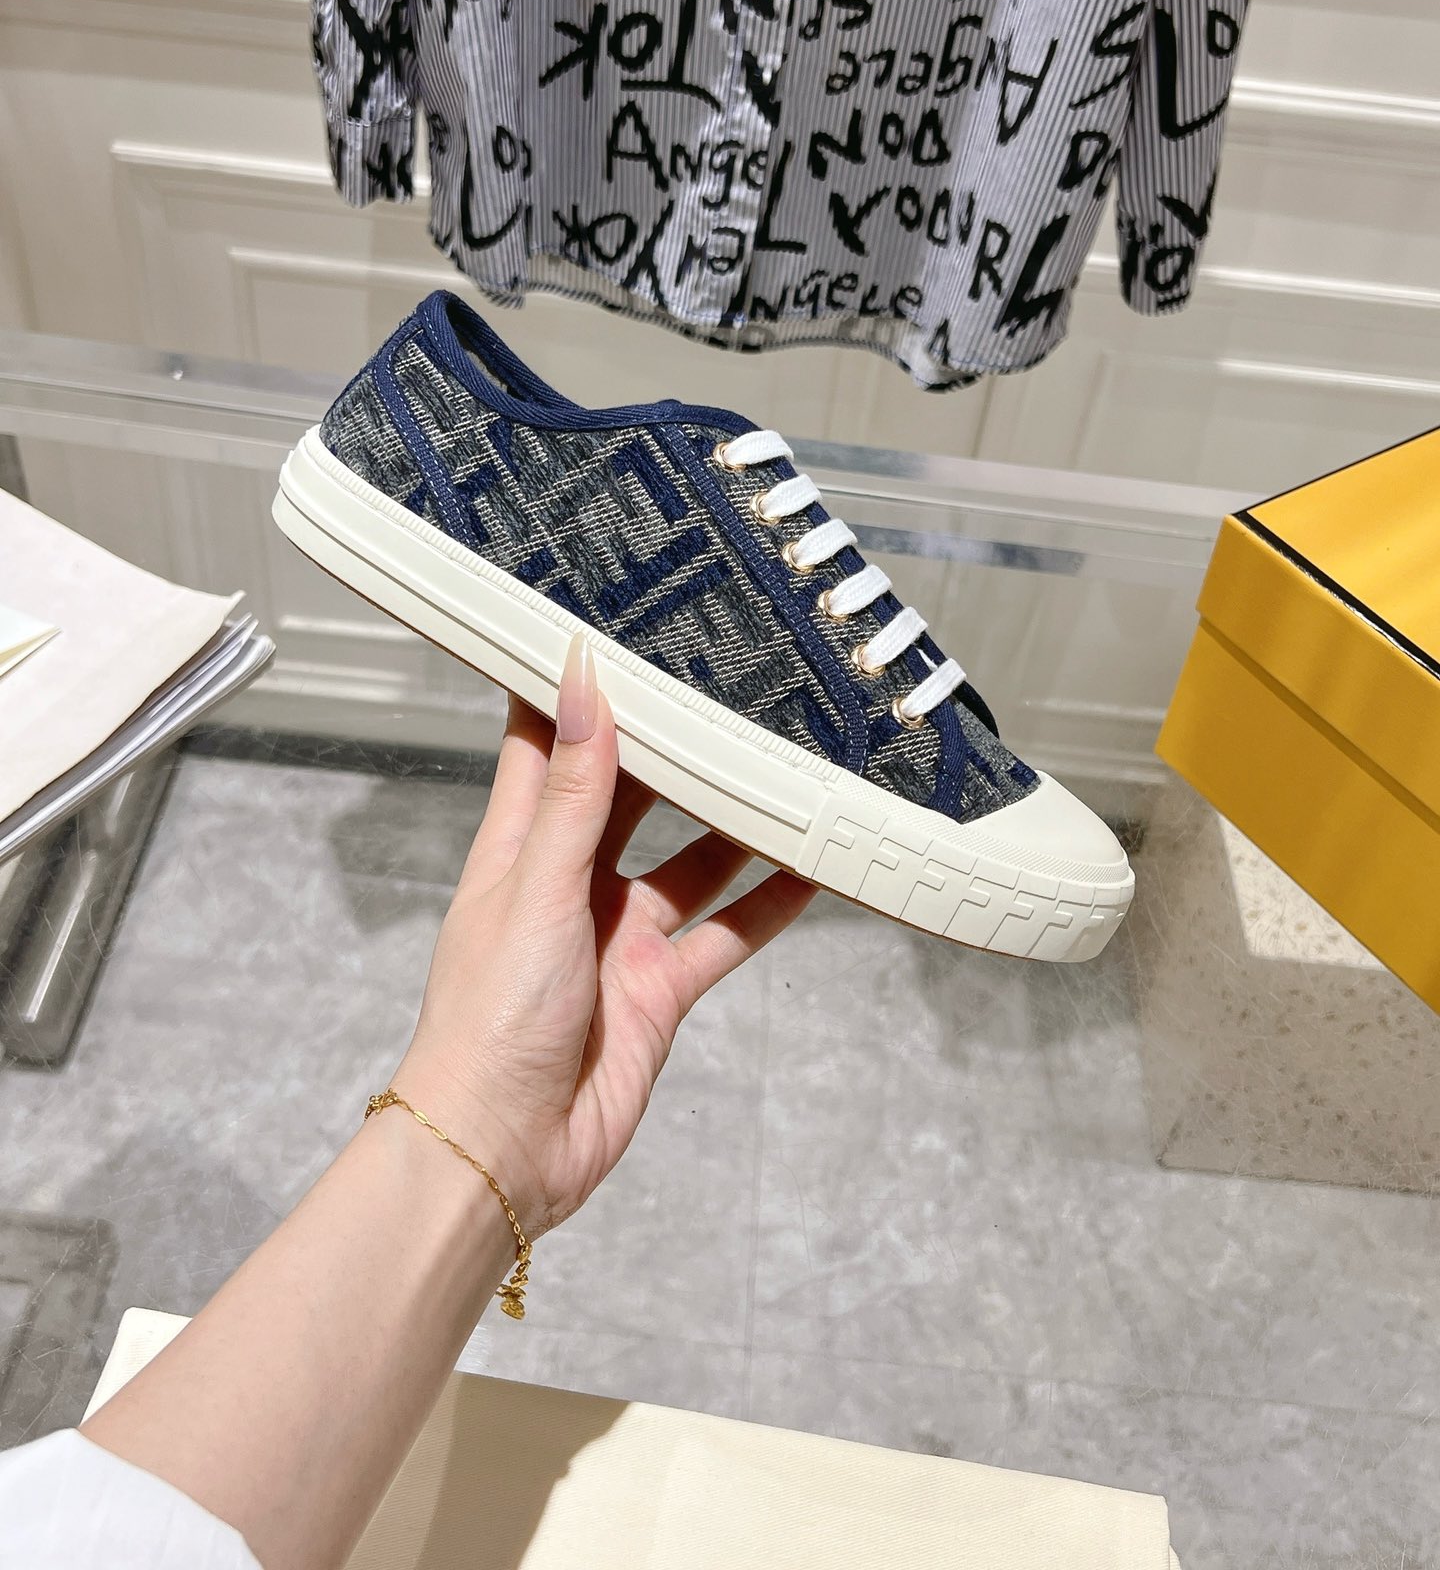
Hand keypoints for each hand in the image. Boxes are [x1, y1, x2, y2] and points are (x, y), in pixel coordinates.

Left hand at [394, 635, 814, 1234]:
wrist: (505, 1148)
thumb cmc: (488, 1022)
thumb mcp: (535, 888)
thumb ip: (572, 793)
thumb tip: (578, 686)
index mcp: (520, 848)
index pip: (546, 747)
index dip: (575, 693)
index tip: (613, 632)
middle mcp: (571, 883)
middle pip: (631, 795)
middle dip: (675, 750)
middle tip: (729, 691)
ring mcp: (619, 936)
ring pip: (692, 860)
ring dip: (734, 823)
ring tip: (786, 768)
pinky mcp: (659, 989)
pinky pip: (726, 933)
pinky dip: (768, 906)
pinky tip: (810, 872)